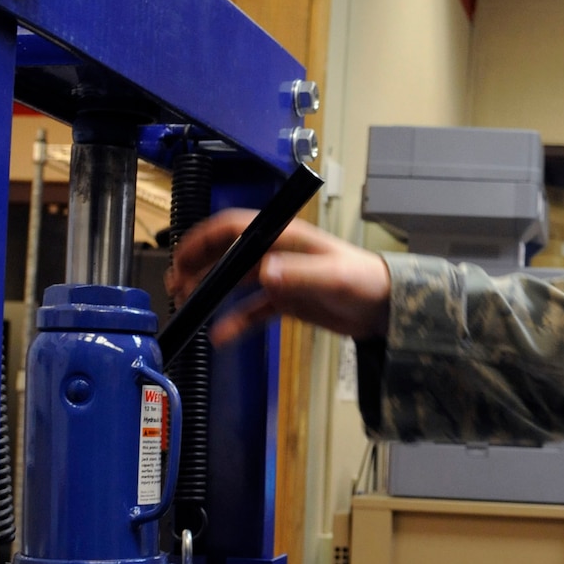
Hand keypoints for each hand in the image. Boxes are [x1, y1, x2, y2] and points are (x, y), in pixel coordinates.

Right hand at [167, 210, 390, 345]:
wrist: (387, 307)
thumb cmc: (366, 281)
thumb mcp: (333, 277)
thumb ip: (300, 275)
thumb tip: (265, 272)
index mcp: (286, 237)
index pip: (236, 228)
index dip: (206, 239)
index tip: (184, 256)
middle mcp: (278, 253)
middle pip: (228, 253)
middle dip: (200, 265)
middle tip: (176, 284)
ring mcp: (281, 277)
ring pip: (236, 281)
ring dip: (211, 290)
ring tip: (188, 303)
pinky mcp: (288, 301)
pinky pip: (254, 310)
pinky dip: (236, 321)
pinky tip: (222, 335)